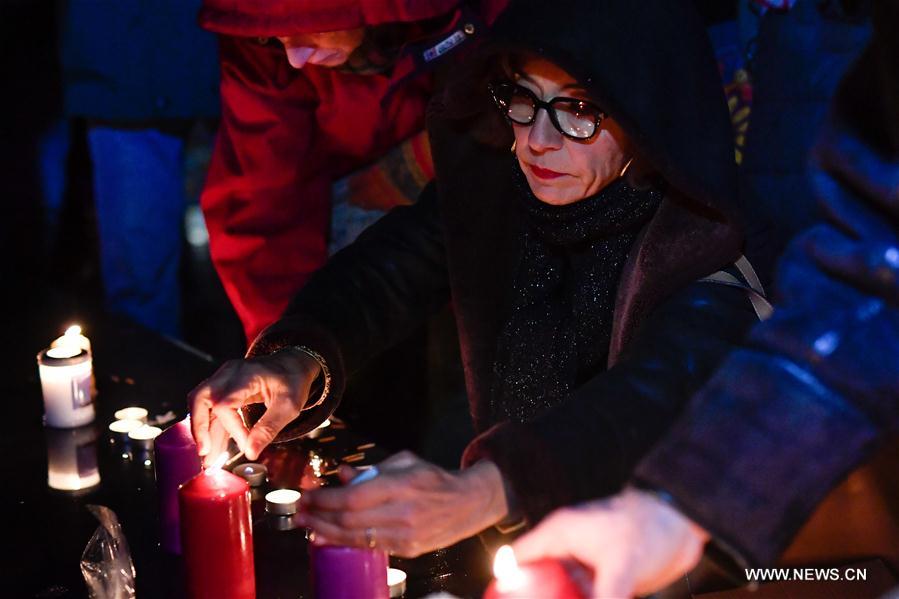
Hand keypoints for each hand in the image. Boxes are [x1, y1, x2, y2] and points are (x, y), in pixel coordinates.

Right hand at [188, 349, 320, 463]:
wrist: (293, 365)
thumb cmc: (293, 381)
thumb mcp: (289, 406)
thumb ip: (269, 428)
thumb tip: (250, 453)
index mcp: (246, 374)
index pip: (224, 404)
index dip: (232, 428)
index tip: (246, 445)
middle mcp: (229, 373)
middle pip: (200, 398)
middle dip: (199, 427)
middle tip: (205, 453)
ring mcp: (224, 378)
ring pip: (202, 404)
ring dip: (204, 431)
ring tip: (208, 459)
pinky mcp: (224, 387)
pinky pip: (211, 407)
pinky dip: (212, 426)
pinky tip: (215, 446)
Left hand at [296, 452, 508, 556]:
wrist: (467, 503)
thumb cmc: (432, 478)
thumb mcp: (404, 462)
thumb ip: (371, 469)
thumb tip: (341, 473)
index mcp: (400, 485)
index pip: (352, 497)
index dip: (324, 499)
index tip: (306, 495)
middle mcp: (402, 512)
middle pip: (349, 520)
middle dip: (319, 516)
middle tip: (300, 512)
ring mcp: (405, 535)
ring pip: (356, 538)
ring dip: (327, 533)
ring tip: (308, 527)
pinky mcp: (408, 550)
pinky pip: (371, 547)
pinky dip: (347, 543)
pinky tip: (331, 538)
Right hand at [512, 488, 707, 597]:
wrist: (685, 523)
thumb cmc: (649, 530)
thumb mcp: (622, 569)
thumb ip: (606, 598)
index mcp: (559, 534)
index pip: (516, 560)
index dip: (506, 584)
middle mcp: (567, 549)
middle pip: (537, 581)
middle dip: (536, 596)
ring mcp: (586, 565)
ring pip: (561, 592)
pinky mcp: (605, 579)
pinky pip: (585, 598)